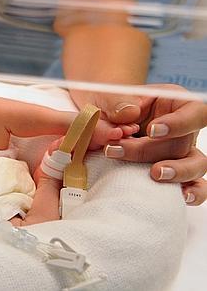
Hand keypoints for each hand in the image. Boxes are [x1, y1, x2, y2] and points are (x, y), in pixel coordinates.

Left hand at [87, 84, 206, 204]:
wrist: (98, 124)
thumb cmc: (107, 108)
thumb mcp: (107, 98)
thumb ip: (117, 103)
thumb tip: (128, 112)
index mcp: (173, 102)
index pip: (194, 110)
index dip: (178, 123)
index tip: (151, 130)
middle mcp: (183, 128)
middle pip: (183, 141)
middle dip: (148, 149)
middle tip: (117, 150)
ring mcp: (182, 151)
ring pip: (196, 164)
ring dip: (177, 171)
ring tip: (155, 174)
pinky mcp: (176, 172)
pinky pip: (196, 185)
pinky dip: (193, 192)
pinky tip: (182, 196)